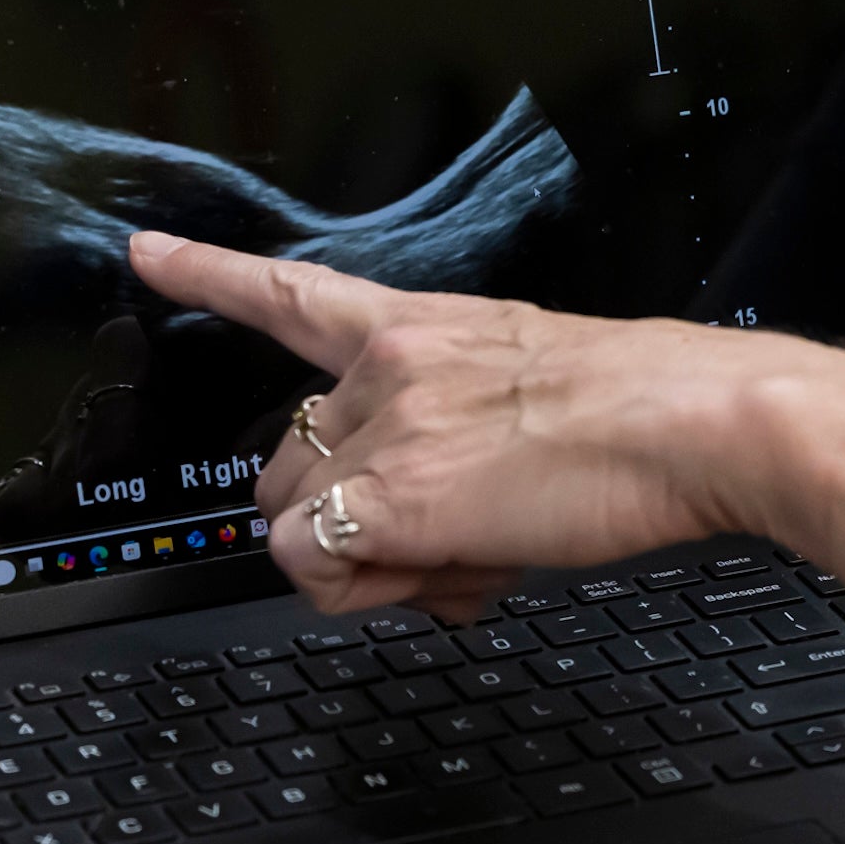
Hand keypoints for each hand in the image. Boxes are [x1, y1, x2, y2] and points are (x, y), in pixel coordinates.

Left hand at [129, 231, 823, 613]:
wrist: (696, 423)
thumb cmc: (646, 413)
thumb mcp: (532, 394)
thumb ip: (457, 439)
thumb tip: (437, 526)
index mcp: (426, 327)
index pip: (297, 293)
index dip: (212, 273)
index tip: (148, 251)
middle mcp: (389, 363)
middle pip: (288, 464)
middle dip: (346, 522)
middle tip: (443, 544)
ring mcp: (386, 425)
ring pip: (295, 522)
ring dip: (364, 562)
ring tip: (464, 556)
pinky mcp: (392, 494)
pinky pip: (314, 567)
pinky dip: (367, 591)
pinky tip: (454, 573)